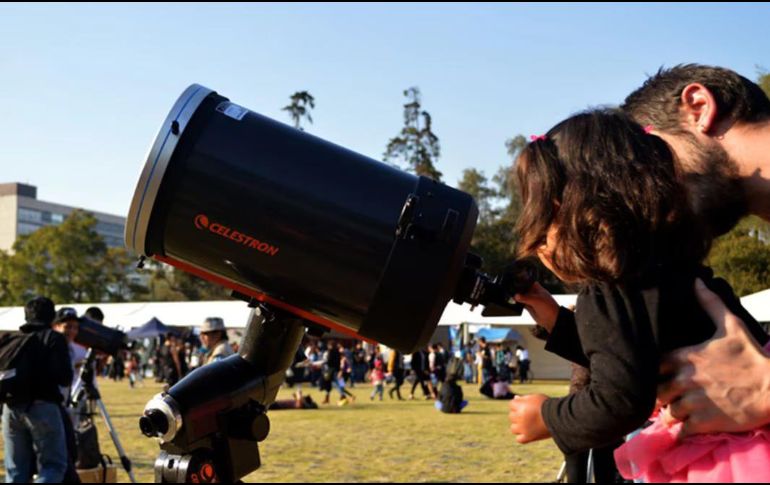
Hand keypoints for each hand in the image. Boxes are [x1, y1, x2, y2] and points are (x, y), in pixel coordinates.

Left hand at [508, 394, 550, 443]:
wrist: (559, 418)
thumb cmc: (548, 406)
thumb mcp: (536, 397)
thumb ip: (524, 398)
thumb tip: (515, 398)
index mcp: (521, 406)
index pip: (512, 405)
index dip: (519, 405)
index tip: (527, 406)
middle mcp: (520, 417)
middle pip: (511, 416)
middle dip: (518, 415)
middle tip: (529, 415)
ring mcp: (523, 428)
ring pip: (513, 428)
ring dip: (519, 426)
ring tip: (529, 424)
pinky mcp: (528, 437)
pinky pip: (519, 439)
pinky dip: (522, 437)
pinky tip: (528, 433)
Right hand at [514, 282, 559, 331]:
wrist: (552, 319)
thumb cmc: (548, 307)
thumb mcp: (536, 300)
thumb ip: (525, 298)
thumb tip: (515, 296)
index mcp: (536, 287)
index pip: (526, 282)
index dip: (520, 281)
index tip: (512, 280)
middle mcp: (532, 292)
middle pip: (522, 289)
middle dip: (517, 290)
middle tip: (509, 289)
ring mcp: (530, 299)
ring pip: (520, 297)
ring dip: (516, 297)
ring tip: (510, 297)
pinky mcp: (528, 307)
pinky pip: (520, 304)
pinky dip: (517, 304)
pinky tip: (512, 303)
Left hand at [658, 278, 769, 436]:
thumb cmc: (752, 356)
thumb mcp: (731, 326)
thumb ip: (710, 304)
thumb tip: (696, 281)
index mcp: (686, 357)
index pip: (652, 366)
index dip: (651, 372)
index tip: (658, 375)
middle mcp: (684, 379)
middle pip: (655, 392)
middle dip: (660, 396)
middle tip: (668, 398)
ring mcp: (694, 402)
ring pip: (667, 413)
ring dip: (672, 414)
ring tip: (681, 411)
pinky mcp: (705, 422)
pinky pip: (682, 431)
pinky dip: (683, 431)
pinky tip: (690, 426)